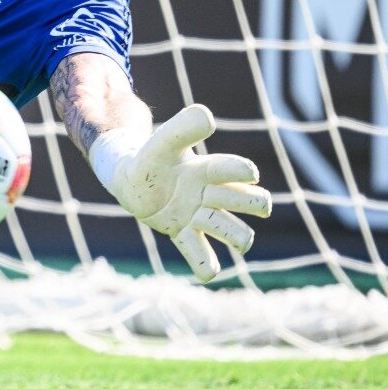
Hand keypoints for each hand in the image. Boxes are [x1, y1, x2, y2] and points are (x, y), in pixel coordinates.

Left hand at [92, 105, 271, 282]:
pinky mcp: (183, 232)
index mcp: (205, 169)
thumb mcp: (160, 142)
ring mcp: (196, 214)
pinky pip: (198, 251)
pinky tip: (209, 273)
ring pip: (226, 228)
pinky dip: (205, 264)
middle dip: (251, 202)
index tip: (250, 173)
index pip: (228, 170)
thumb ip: (181, 129)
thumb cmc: (148, 157)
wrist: (129, 178)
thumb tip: (207, 114)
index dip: (239, 171)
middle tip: (259, 205)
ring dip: (238, 236)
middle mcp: (207, 193)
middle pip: (240, 200)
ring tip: (243, 243)